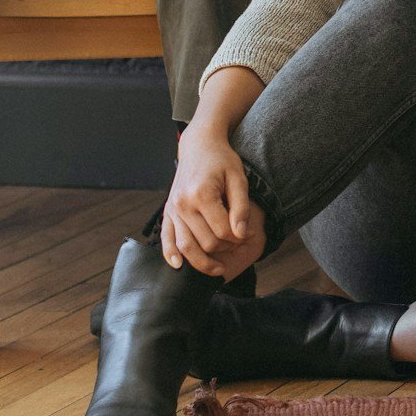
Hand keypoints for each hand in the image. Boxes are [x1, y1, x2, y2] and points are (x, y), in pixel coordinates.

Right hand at [161, 127, 265, 278]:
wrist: (199, 145)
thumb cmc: (222, 160)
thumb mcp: (238, 178)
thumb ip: (241, 207)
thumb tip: (242, 235)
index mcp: (202, 194)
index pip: (223, 231)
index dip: (239, 238)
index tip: (249, 235)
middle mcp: (183, 204)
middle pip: (206, 242)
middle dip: (225, 249)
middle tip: (238, 246)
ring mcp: (172, 209)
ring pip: (186, 246)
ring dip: (202, 262)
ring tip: (219, 269)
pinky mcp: (167, 211)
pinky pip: (166, 238)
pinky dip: (171, 254)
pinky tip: (179, 266)